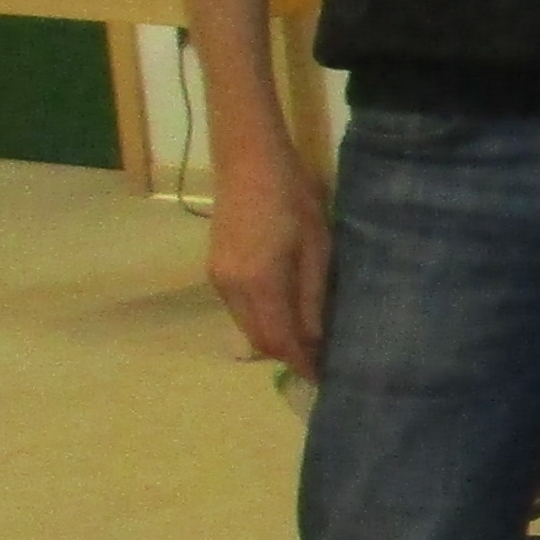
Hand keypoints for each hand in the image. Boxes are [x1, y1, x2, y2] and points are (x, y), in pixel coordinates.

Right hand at [204, 141, 330, 375]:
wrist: (249, 162)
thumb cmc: (293, 199)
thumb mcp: (317, 248)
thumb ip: (313, 298)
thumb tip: (315, 341)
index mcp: (259, 284)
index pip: (279, 341)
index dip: (301, 363)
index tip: (324, 377)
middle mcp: (231, 289)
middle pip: (259, 340)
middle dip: (288, 355)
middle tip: (320, 360)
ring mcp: (218, 280)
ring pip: (246, 326)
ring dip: (273, 338)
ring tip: (306, 340)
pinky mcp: (215, 270)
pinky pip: (239, 309)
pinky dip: (261, 319)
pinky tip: (284, 313)